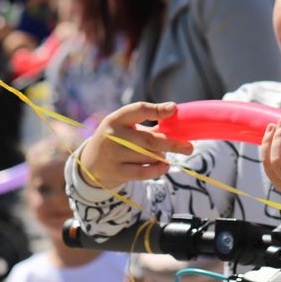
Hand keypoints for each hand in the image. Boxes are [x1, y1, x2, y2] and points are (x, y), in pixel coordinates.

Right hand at [77, 102, 193, 190]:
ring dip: (162, 156)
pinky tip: (164, 166)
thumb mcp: (126, 128)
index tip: (174, 109)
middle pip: (149, 140)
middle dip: (172, 143)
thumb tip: (179, 121)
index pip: (138, 110)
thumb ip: (150, 126)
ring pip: (149, 157)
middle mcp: (112, 135)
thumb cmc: (118, 140)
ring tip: (162, 155)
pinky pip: (144, 172)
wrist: (91, 163)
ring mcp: (113, 155)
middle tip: (189, 147)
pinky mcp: (116, 172)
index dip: (157, 109)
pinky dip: (158, 169)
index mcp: (116, 119)